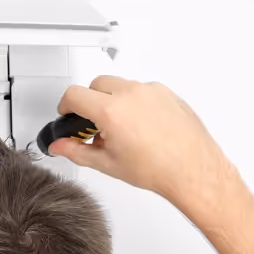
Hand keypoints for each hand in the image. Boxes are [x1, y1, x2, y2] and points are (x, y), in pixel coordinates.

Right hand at [50, 76, 238, 213]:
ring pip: (119, 85)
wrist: (192, 169)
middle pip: (96, 84)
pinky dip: (134, 102)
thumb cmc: (157, 169)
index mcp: (111, 111)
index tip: (68, 114)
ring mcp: (150, 91)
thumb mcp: (107, 164)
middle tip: (92, 125)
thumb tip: (60, 147)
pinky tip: (139, 126)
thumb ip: (77, 151)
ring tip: (119, 129)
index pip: (74, 95)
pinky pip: (141, 90)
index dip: (65, 106)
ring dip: (112, 101)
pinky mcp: (165, 92)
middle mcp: (131, 95)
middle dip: (89, 101)